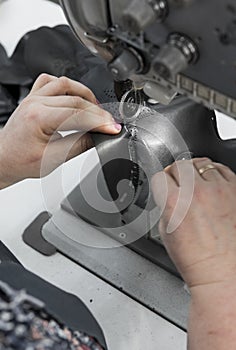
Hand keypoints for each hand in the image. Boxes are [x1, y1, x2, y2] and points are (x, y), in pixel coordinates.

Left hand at [0, 74, 120, 187]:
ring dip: (84, 94)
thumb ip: (78, 145)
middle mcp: (35, 103)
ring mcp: (33, 97)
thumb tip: (98, 136)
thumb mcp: (53, 160)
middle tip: (110, 123)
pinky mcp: (33, 97)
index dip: (99, 121)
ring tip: (96, 109)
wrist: (4, 159)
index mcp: (38, 118)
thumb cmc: (21, 161)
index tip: (113, 128)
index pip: (77, 114)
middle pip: (75, 99)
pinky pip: (51, 81)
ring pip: (65, 84)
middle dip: (97, 111)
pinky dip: (67, 86)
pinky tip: (74, 96)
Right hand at [152, 158, 235, 289]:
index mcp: (175, 203)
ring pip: (201, 163)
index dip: (161, 182)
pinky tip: (212, 183)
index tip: (164, 186)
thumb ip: (166, 206)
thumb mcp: (166, 232)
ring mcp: (219, 190)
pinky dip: (214, 173)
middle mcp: (197, 193)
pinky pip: (222, 169)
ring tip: (196, 183)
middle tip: (178, 183)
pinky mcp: (235, 191)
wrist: (223, 273)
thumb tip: (169, 195)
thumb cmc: (197, 260)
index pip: (161, 176)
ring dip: (195, 171)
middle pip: (180, 165)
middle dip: (176, 174)